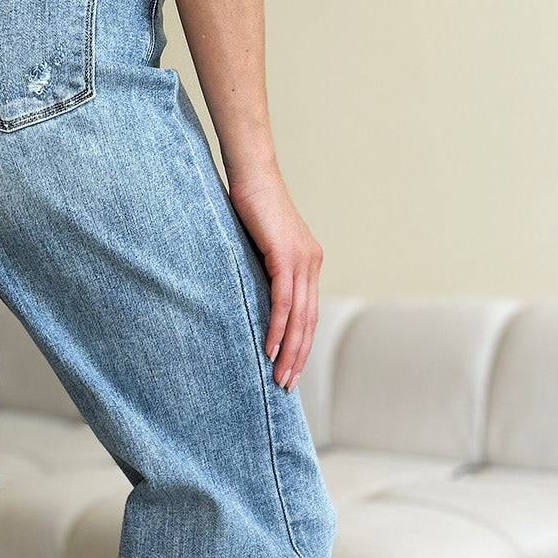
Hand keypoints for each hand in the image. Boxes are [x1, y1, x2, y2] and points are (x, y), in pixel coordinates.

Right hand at [228, 169, 322, 389]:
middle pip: (309, 321)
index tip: (290, 369)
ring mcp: (302, 260)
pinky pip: (284, 302)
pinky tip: (271, 349)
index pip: (308, 313)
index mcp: (307, 262)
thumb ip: (259, 269)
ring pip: (300, 317)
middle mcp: (311, 263)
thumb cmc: (247, 203)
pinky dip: (279, 328)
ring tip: (279, 376)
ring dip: (290, 350)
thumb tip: (247, 292)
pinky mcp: (287, 256)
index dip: (301, 344)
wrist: (251, 172)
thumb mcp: (256, 244)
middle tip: (287, 385)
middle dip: (298, 356)